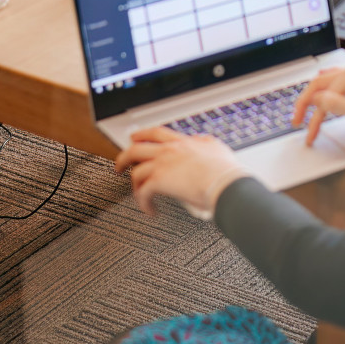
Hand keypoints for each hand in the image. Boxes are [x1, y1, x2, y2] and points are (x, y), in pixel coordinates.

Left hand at [114, 127, 249, 215]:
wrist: (225, 183)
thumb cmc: (225, 170)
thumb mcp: (216, 148)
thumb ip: (206, 143)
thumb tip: (202, 141)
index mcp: (182, 142)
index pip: (156, 133)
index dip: (142, 135)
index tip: (135, 138)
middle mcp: (169, 151)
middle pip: (136, 149)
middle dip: (123, 158)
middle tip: (119, 166)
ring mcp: (162, 165)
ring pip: (136, 172)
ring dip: (134, 185)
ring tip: (136, 193)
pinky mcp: (160, 182)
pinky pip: (143, 193)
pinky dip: (144, 203)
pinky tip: (150, 210)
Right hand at [292, 62, 344, 145]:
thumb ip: (334, 104)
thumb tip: (314, 99)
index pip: (320, 92)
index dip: (308, 112)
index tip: (300, 126)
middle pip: (321, 84)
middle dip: (308, 103)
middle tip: (297, 120)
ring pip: (330, 83)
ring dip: (318, 97)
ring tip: (308, 112)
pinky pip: (341, 84)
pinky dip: (330, 93)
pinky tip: (327, 99)